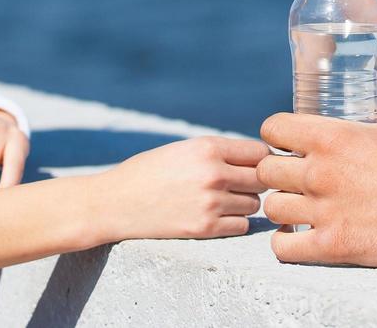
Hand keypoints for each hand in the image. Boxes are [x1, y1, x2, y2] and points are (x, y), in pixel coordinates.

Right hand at [97, 136, 268, 240]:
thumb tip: (259, 160)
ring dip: (243, 204)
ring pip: (254, 204)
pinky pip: (242, 226)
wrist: (114, 202)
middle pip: (261, 180)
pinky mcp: (205, 228)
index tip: (251, 167)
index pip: (260, 153)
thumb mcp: (183, 149)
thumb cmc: (149, 172)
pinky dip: (234, 223)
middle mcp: (213, 173)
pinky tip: (215, 216)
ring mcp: (210, 203)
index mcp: (207, 147)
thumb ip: (218, 152)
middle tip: (238, 186)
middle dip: (254, 182)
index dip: (259, 160)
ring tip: (221, 201)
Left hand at [258, 104, 376, 266]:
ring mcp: (322, 211)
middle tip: (294, 178)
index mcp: (331, 137)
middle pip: (265, 170)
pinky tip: (298, 236)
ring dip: (283, 206)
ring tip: (298, 207)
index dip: (276, 135)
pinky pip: (283, 248)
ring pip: (272, 207)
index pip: (272, 129)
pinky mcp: (331, 245)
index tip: (287, 144)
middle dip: (277, 172)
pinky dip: (286, 244)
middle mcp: (319, 172)